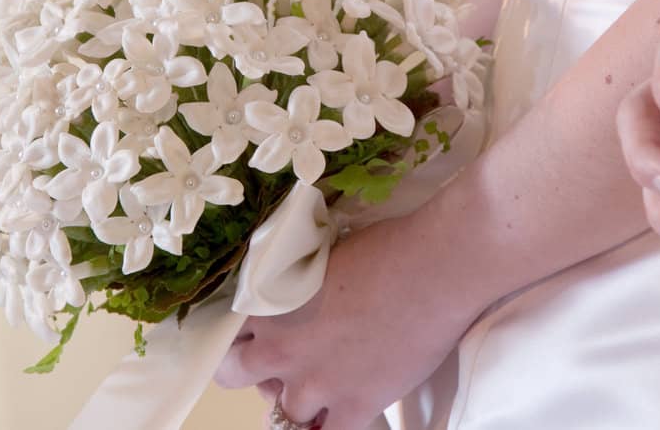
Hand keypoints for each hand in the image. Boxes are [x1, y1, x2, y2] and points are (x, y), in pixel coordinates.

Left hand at [215, 209, 485, 429]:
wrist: (433, 269)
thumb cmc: (383, 248)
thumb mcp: (319, 258)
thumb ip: (293, 288)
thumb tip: (292, 298)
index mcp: (267, 303)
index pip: (227, 328)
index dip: (242, 332)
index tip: (259, 331)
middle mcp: (280, 347)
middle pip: (233, 374)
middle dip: (252, 370)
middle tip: (282, 361)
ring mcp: (315, 382)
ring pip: (284, 411)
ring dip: (300, 398)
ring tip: (328, 378)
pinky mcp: (354, 405)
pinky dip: (333, 423)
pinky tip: (345, 407)